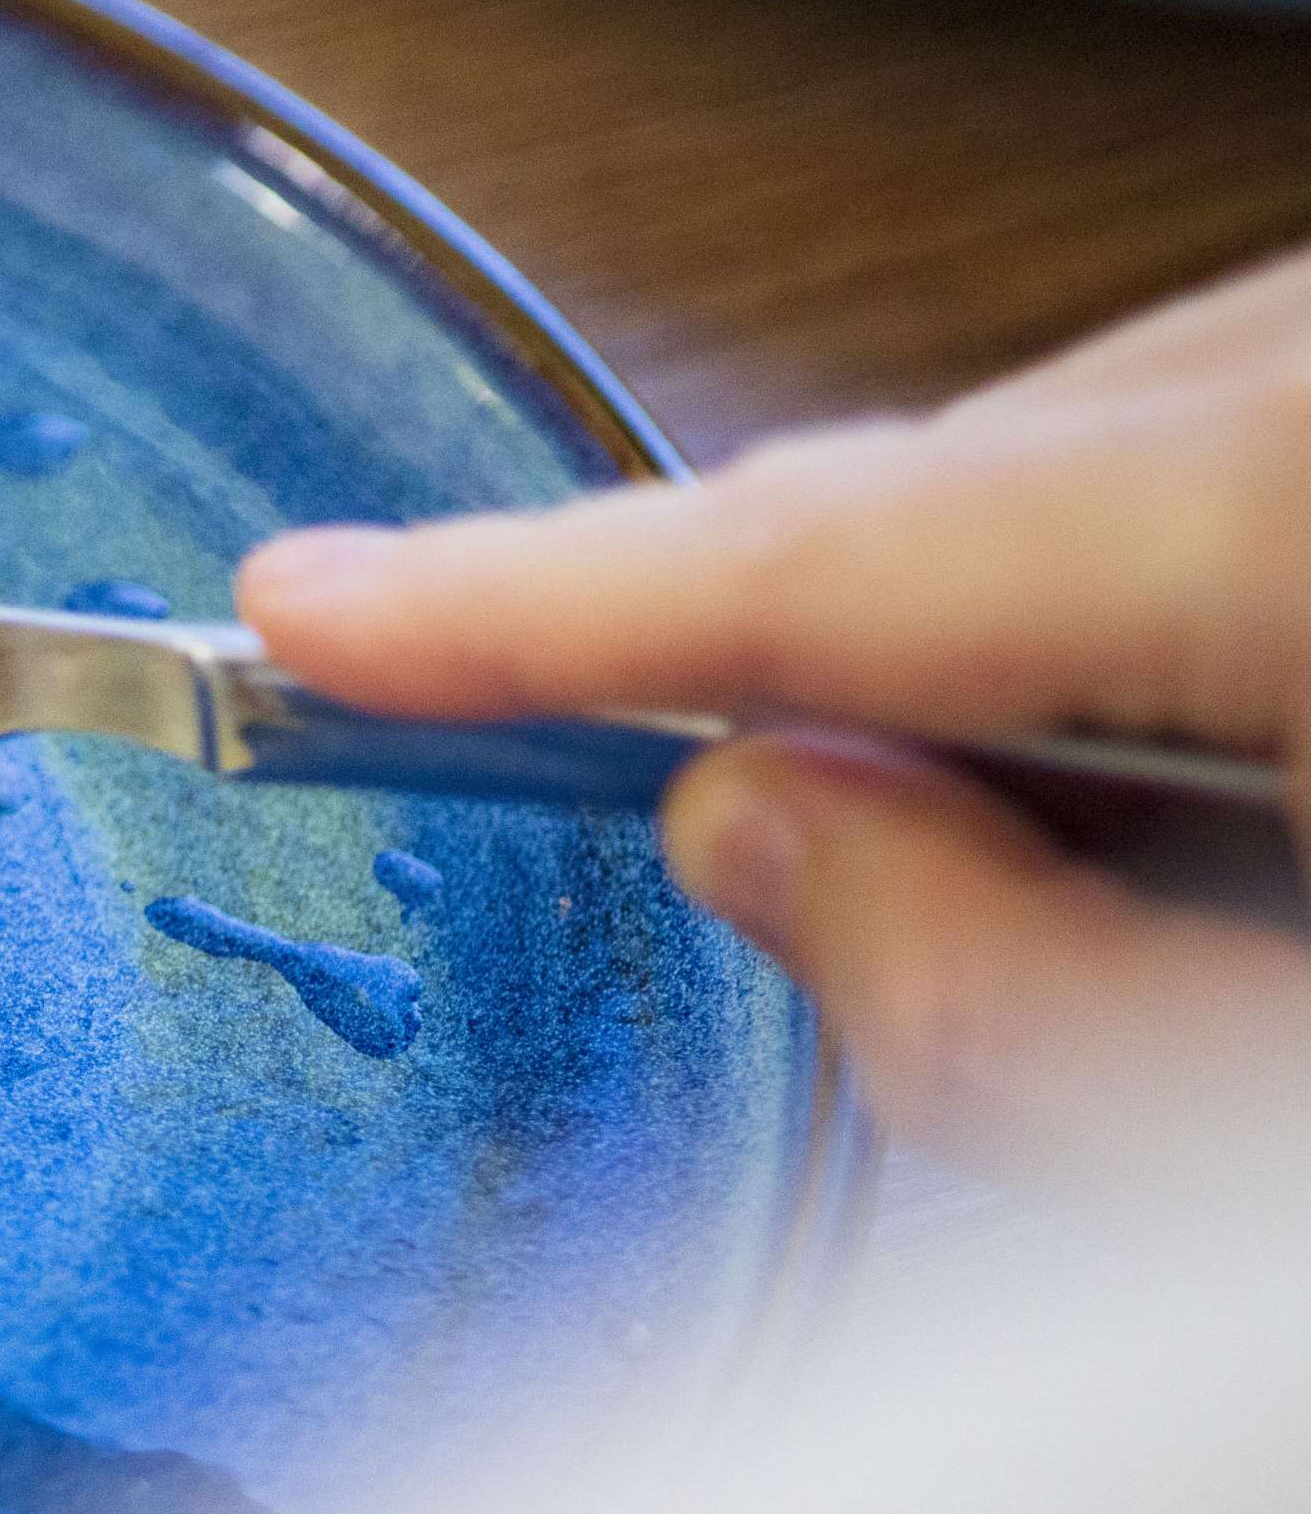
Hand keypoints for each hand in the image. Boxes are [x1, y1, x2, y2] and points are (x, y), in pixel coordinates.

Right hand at [237, 246, 1310, 1175]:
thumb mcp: (1292, 1137)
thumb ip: (1007, 1004)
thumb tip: (758, 833)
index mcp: (1289, 515)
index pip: (820, 555)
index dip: (522, 596)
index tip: (301, 610)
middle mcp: (1300, 376)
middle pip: (925, 497)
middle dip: (822, 687)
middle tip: (806, 880)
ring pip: (1042, 469)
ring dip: (1006, 663)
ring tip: (1160, 882)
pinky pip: (1152, 447)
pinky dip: (1115, 604)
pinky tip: (1220, 759)